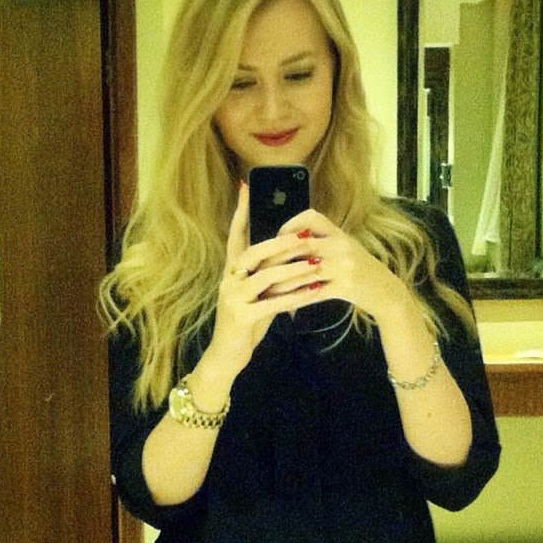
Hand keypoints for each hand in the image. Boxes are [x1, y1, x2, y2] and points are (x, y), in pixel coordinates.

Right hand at [195, 185, 328, 388]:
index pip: (235, 235)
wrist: (226, 355)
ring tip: (316, 263)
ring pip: (266, 277)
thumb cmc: (244, 322)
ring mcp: (233, 298)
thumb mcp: (252, 294)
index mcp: (231, 271)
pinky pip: (273, 303)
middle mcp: (229, 280)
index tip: (246, 187)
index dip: (240, 212)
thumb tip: (286, 252)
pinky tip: (314, 292)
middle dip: (280, 242)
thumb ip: (263, 274)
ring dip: (293, 269)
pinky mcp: (242, 317)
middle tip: (304, 235)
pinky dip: (296, 297)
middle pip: (253, 252)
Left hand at [274, 207, 413, 325]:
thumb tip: (288, 241)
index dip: (288, 226)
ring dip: (281, 282)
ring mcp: (344, 266)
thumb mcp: (344, 248)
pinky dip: (295, 299)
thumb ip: (321, 242)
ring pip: (303, 271)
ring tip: (264, 290)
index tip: (274, 239)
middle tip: (258, 267)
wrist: (387, 293)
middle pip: (301, 244)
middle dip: (276, 256)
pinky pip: (312, 293)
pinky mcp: (344, 287)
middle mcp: (341, 245)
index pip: (310, 217)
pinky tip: (282, 305)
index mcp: (339, 233)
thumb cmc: (361, 270)